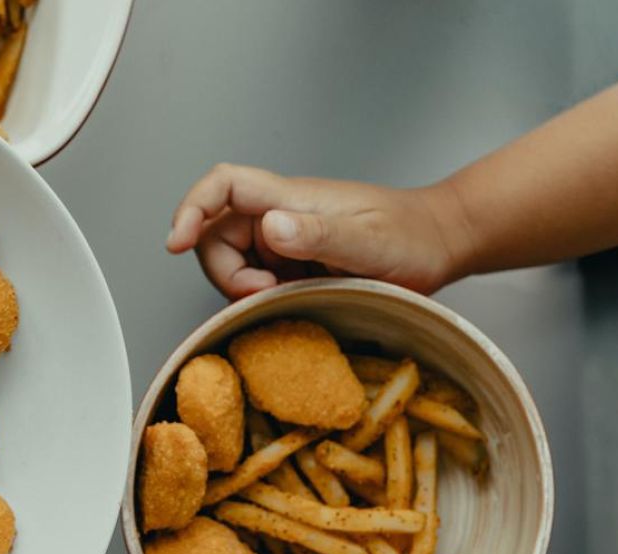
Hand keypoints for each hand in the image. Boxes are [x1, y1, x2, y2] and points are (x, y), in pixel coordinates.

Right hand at [165, 164, 473, 298]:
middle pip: (216, 234)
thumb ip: (318, 233)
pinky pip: (258, 279)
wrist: (441, 243)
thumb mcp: (367, 241)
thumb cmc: (411, 236)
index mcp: (290, 199)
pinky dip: (263, 297)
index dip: (191, 208)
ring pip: (234, 262)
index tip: (176, 243)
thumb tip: (269, 228)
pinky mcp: (295, 264)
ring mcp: (286, 241)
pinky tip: (294, 303)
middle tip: (262, 294)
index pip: (223, 186)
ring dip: (245, 287)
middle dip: (224, 271)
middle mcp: (280, 216)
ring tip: (286, 298)